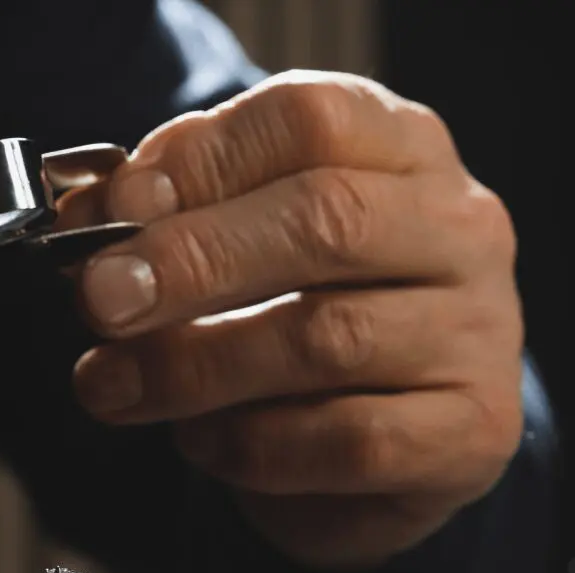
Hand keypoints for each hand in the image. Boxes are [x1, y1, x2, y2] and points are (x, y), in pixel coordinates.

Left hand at [67, 71, 525, 567]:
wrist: (387, 449)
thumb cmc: (306, 321)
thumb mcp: (245, 247)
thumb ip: (182, 217)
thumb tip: (96, 217)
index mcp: (405, 152)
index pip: (310, 121)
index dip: (201, 162)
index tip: (113, 215)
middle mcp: (460, 231)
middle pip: (326, 219)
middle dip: (193, 261)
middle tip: (102, 301)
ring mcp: (478, 334)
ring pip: (330, 338)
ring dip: (198, 366)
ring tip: (114, 386)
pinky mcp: (472, 434)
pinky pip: (350, 441)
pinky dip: (254, 448)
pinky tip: (202, 443)